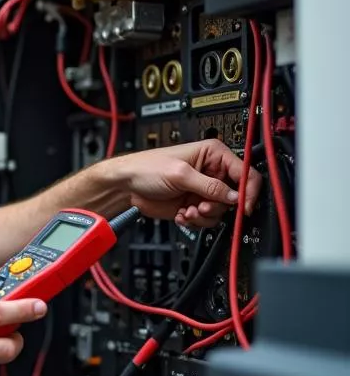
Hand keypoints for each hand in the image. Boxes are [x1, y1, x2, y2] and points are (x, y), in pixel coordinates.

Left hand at [108, 138, 261, 227]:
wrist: (127, 185)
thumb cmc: (147, 168)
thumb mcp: (180, 174)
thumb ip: (209, 186)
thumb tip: (234, 196)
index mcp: (213, 155)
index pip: (245, 173)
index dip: (248, 190)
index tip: (243, 206)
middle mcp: (212, 173)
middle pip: (235, 196)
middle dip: (218, 206)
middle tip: (201, 206)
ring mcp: (203, 191)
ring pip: (221, 211)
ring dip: (204, 216)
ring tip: (188, 210)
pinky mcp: (195, 205)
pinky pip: (207, 220)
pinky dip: (195, 221)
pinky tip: (182, 214)